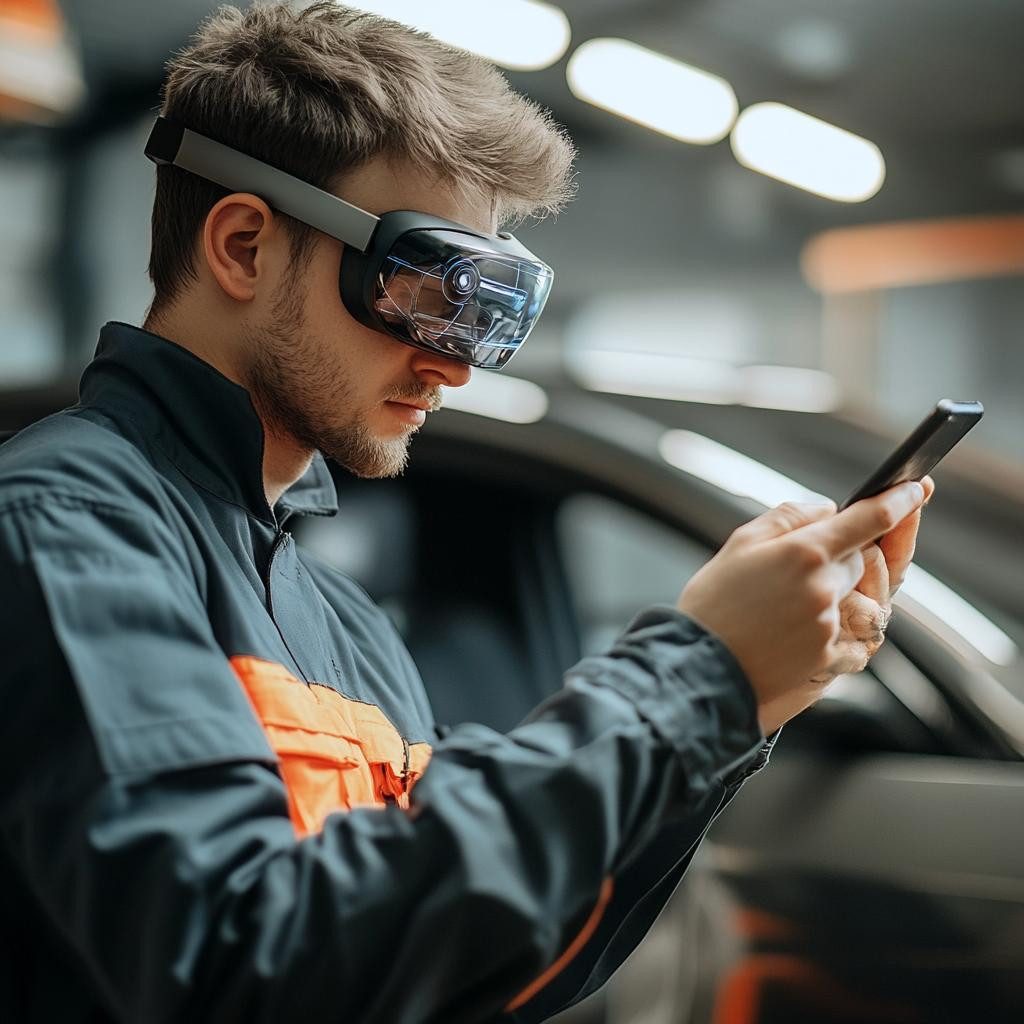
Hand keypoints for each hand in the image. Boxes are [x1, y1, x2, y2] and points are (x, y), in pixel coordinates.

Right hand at [676, 481, 927, 734]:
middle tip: (792, 570)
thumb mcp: (740, 544)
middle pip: (861, 557)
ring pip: (856, 594)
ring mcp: (830, 624)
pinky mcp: (830, 656)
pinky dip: (830, 626)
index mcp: (804, 552)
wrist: (700, 668)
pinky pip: (850, 632)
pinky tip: (792, 630)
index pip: (870, 518)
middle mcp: (824, 587)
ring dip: (834, 592)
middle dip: (838, 556)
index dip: (898, 501)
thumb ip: (789, 517)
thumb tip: (827, 509)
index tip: (913, 489)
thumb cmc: (713, 605)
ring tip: (788, 603)